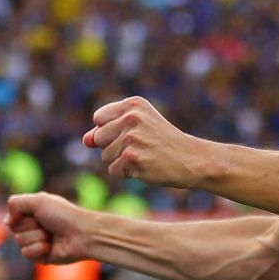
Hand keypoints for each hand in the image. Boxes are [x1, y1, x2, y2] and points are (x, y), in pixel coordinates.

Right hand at [5, 192, 89, 263]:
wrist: (82, 235)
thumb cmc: (64, 215)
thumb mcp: (38, 200)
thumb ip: (15, 203)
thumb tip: (7, 222)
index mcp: (33, 211)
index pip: (12, 214)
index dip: (20, 214)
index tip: (37, 212)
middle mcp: (33, 226)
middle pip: (14, 229)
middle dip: (31, 226)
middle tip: (47, 224)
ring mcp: (36, 241)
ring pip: (20, 242)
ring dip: (37, 237)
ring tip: (52, 236)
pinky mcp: (40, 256)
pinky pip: (27, 254)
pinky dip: (39, 248)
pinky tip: (51, 246)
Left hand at [84, 96, 204, 187]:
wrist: (192, 159)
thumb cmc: (164, 143)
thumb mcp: (139, 127)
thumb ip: (109, 130)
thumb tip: (86, 140)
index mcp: (133, 104)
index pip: (98, 119)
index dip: (111, 131)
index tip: (133, 134)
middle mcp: (130, 118)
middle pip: (99, 139)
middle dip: (114, 147)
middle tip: (142, 147)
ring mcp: (131, 138)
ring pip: (105, 157)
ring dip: (121, 162)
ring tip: (146, 156)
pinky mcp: (132, 158)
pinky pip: (113, 171)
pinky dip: (126, 174)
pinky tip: (146, 167)